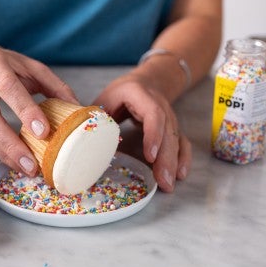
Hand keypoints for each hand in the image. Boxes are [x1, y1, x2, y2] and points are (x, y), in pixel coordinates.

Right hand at [0, 45, 77, 175]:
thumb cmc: (6, 65)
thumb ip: (55, 86)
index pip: (8, 87)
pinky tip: (13, 160)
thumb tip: (77, 109)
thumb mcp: (32, 68)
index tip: (43, 132)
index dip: (25, 110)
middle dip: (11, 144)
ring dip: (4, 154)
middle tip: (31, 165)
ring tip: (26, 168)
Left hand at [94, 71, 191, 191]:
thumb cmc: (122, 93)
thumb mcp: (106, 98)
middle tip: (162, 181)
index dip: (153, 135)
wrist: (147, 82)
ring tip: (168, 184)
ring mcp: (170, 117)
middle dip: (166, 158)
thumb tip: (82, 140)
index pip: (153, 114)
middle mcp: (160, 106)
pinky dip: (182, 158)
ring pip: (176, 139)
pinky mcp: (173, 128)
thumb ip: (96, 117)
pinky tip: (180, 174)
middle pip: (168, 132)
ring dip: (173, 163)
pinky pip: (182, 142)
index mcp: (141, 95)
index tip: (150, 156)